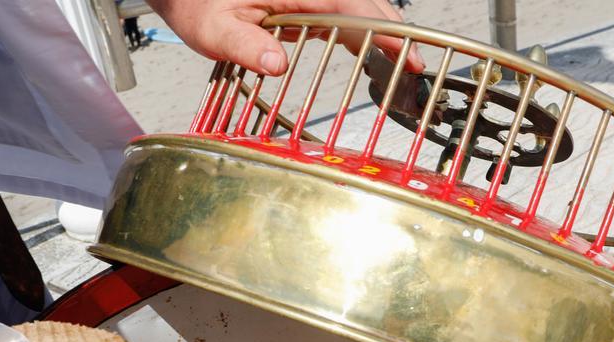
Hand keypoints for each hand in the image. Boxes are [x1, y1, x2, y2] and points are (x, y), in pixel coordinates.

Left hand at [147, 0, 424, 75]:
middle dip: (391, 31)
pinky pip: (339, 9)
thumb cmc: (197, 2)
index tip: (403, 49)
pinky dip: (357, 28)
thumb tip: (277, 63)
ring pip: (355, 4)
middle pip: (363, 0)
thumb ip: (245, 46)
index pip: (349, 4)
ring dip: (378, 30)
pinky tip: (367, 50)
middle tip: (416, 64)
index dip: (380, 28)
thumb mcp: (213, 29)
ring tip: (400, 62)